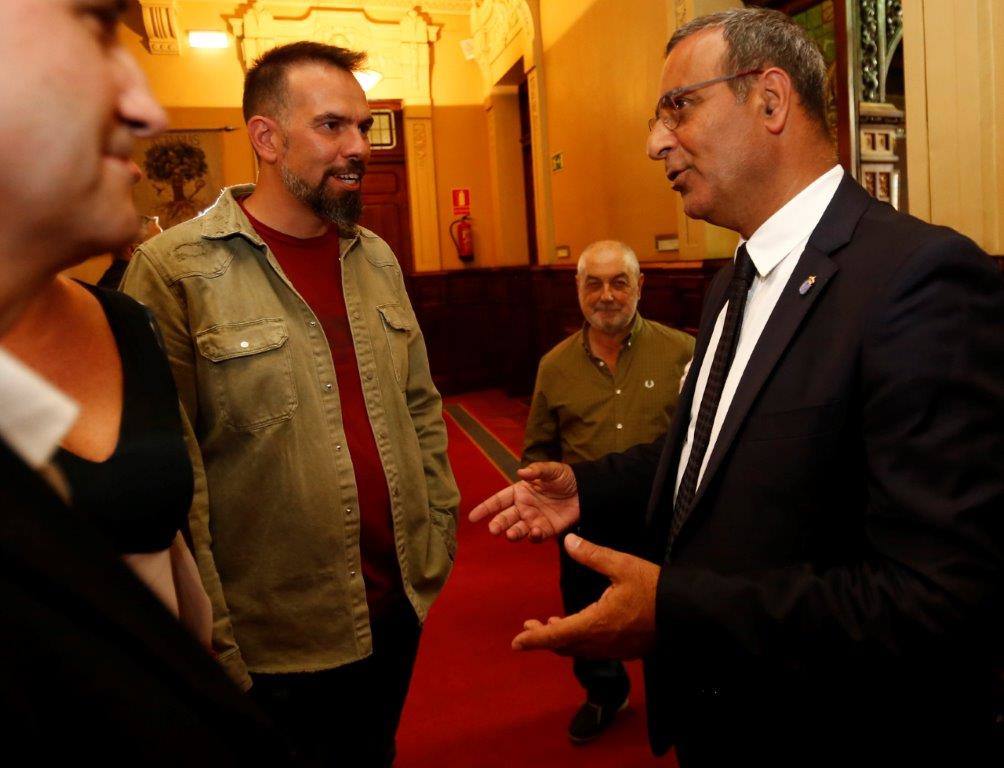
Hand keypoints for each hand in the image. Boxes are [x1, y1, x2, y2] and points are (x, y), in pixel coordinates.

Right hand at [468, 461, 579, 541]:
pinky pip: (536, 535)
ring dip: (512, 533)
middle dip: (498, 524)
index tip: (472, 517)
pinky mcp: (546, 529)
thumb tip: (521, 472)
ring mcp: (534, 519)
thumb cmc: (565, 478)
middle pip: (505, 517)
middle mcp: (523, 507)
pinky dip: (533, 536)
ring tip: (510, 534)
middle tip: (493, 529)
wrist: (586, 491)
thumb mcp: (552, 470)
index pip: (498, 500)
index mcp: (520, 492)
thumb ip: (537, 471)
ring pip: (517, 529)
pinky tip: (534, 532)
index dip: (485, 508)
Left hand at [512, 534, 658, 658]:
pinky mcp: (625, 650)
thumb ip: (593, 555)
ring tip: (549, 625)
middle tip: (528, 627)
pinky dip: (579, 641)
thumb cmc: (655, 588)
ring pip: (578, 650)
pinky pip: (594, 650)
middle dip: (543, 638)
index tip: (516, 642)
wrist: (686, 612)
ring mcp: (614, 649)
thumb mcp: (622, 565)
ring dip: (561, 639)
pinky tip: (579, 627)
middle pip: (564, 646)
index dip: (534, 639)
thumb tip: (568, 540)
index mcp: (596, 622)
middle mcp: (601, 641)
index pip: (556, 636)